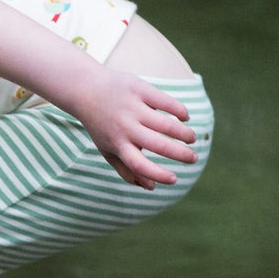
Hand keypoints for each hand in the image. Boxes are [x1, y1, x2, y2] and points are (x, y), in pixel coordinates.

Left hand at [75, 69, 197, 189]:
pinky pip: (166, 101)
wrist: (86, 90)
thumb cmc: (102, 126)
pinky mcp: (139, 89)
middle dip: (181, 154)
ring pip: (166, 124)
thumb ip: (127, 170)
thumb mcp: (108, 149)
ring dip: (184, 134)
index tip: (174, 179)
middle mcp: (125, 127)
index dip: (158, 175)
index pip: (139, 165)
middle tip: (193, 158)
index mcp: (118, 144)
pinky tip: (185, 117)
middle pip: (158, 145)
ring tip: (191, 138)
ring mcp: (132, 108)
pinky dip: (180, 111)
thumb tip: (152, 188)